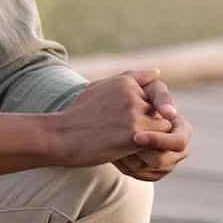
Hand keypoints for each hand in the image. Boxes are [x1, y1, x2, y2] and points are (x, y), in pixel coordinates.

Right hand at [49, 69, 175, 168]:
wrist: (61, 136)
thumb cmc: (79, 115)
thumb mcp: (100, 87)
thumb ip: (131, 78)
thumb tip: (157, 72)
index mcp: (126, 81)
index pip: (154, 96)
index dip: (143, 112)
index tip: (123, 120)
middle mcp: (132, 94)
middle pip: (160, 112)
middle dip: (149, 123)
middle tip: (123, 132)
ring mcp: (134, 114)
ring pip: (162, 127)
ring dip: (150, 137)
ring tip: (126, 141)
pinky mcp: (134, 134)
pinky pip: (156, 142)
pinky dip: (147, 148)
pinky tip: (127, 149)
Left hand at [115, 72, 192, 181]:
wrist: (120, 112)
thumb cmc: (140, 96)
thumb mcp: (149, 91)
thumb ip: (160, 96)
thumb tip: (170, 112)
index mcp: (183, 131)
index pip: (178, 142)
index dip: (158, 141)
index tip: (136, 137)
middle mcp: (179, 151)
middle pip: (163, 161)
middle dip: (141, 154)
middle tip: (121, 146)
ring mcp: (167, 164)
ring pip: (149, 171)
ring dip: (130, 160)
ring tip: (113, 147)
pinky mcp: (153, 173)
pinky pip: (140, 176)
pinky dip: (126, 167)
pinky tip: (113, 154)